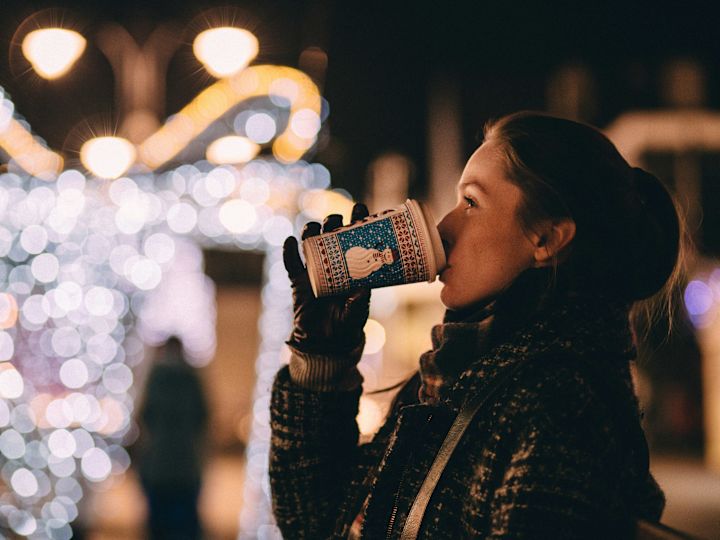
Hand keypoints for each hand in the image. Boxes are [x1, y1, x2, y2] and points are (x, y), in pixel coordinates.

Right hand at [283, 203, 370, 353]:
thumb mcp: (357, 313)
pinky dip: (289, 252)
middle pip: (331, 236)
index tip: (360, 208)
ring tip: (314, 227)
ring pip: (310, 244)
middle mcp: (333, 265)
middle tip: (336, 220)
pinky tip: (290, 241)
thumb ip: (359, 301)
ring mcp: (314, 272)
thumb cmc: (346, 325)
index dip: (356, 222)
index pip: (355, 239)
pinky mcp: (298, 282)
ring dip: (311, 232)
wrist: (325, 343)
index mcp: (351, 268)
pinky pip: (291, 264)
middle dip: (333, 223)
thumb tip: (363, 287)